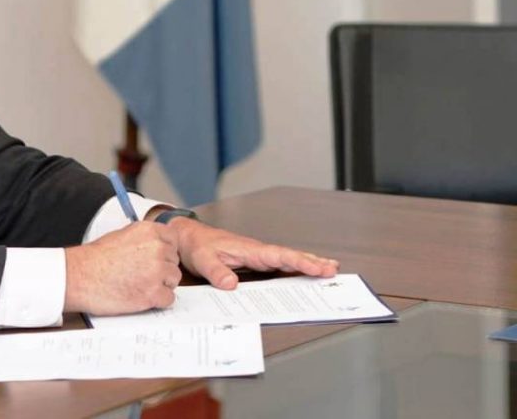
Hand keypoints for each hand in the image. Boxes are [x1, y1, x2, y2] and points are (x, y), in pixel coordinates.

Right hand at [64, 221, 181, 314]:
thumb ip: (145, 239)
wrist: (80, 277)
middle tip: (141, 273)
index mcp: (149, 230)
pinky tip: (140, 296)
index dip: (165, 250)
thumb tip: (161, 245)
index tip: (154, 257)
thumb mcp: (122, 236)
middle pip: (174, 261)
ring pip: (174, 280)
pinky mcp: (153, 294)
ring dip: (161, 284)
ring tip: (139, 284)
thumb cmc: (96, 258)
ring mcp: (157, 271)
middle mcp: (157, 248)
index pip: (174, 239)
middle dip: (162, 268)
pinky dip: (157, 300)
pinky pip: (169, 299)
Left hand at [163, 217, 338, 289]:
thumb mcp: (202, 259)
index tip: (319, 268)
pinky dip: (294, 268)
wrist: (187, 237)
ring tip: (329, 271)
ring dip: (307, 265)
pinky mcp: (253, 261)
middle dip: (312, 263)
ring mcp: (257, 256)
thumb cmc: (196, 245)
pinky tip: (303, 273)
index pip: (280, 256)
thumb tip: (233, 285)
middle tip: (334, 270)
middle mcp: (257, 252)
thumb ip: (218, 272)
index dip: (300, 262)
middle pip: (290, 257)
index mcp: (250, 249)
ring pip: (286, 260)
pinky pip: (278, 266)